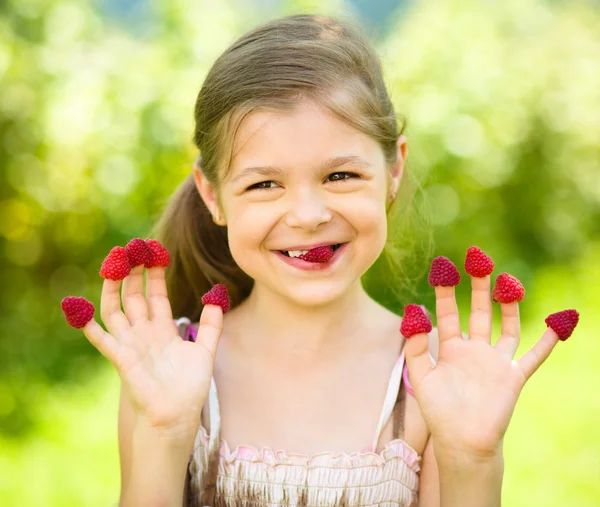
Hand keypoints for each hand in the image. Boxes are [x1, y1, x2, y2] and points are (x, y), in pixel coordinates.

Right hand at [81, 264, 222, 435]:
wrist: (177, 417)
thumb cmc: (189, 388)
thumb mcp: (205, 350)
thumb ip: (211, 324)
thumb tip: (217, 296)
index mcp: (162, 330)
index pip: (155, 294)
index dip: (154, 274)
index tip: (156, 252)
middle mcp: (144, 334)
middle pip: (134, 296)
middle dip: (133, 272)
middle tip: (133, 248)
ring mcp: (131, 345)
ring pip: (116, 310)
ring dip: (113, 287)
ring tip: (114, 262)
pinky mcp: (121, 359)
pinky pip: (102, 339)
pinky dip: (88, 325)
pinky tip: (78, 307)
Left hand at [403, 257, 568, 463]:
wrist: (462, 442)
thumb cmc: (438, 412)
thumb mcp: (421, 377)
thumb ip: (416, 347)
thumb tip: (413, 314)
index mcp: (450, 349)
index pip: (448, 314)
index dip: (445, 292)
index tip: (442, 268)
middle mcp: (474, 351)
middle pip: (477, 312)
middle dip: (478, 288)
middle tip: (478, 260)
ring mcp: (495, 362)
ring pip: (506, 326)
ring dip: (508, 305)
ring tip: (507, 281)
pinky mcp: (514, 376)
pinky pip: (535, 355)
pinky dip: (549, 340)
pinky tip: (560, 322)